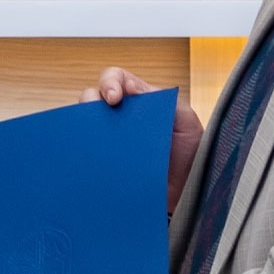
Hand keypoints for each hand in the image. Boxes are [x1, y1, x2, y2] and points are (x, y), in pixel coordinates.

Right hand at [82, 67, 202, 213]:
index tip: (115, 98)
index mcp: (140, 101)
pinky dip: (84, 150)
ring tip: (94, 136)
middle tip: (99, 113)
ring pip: (84, 123)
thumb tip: (131, 87)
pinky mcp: (103, 162)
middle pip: (93, 97)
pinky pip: (86, 152)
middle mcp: (120, 117)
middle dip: (91, 100)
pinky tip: (91, 155)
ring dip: (85, 125)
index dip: (110, 82)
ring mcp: (110, 139)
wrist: (185, 194)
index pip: (116, 79)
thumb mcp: (186, 121)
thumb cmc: (190, 155)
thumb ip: (166, 99)